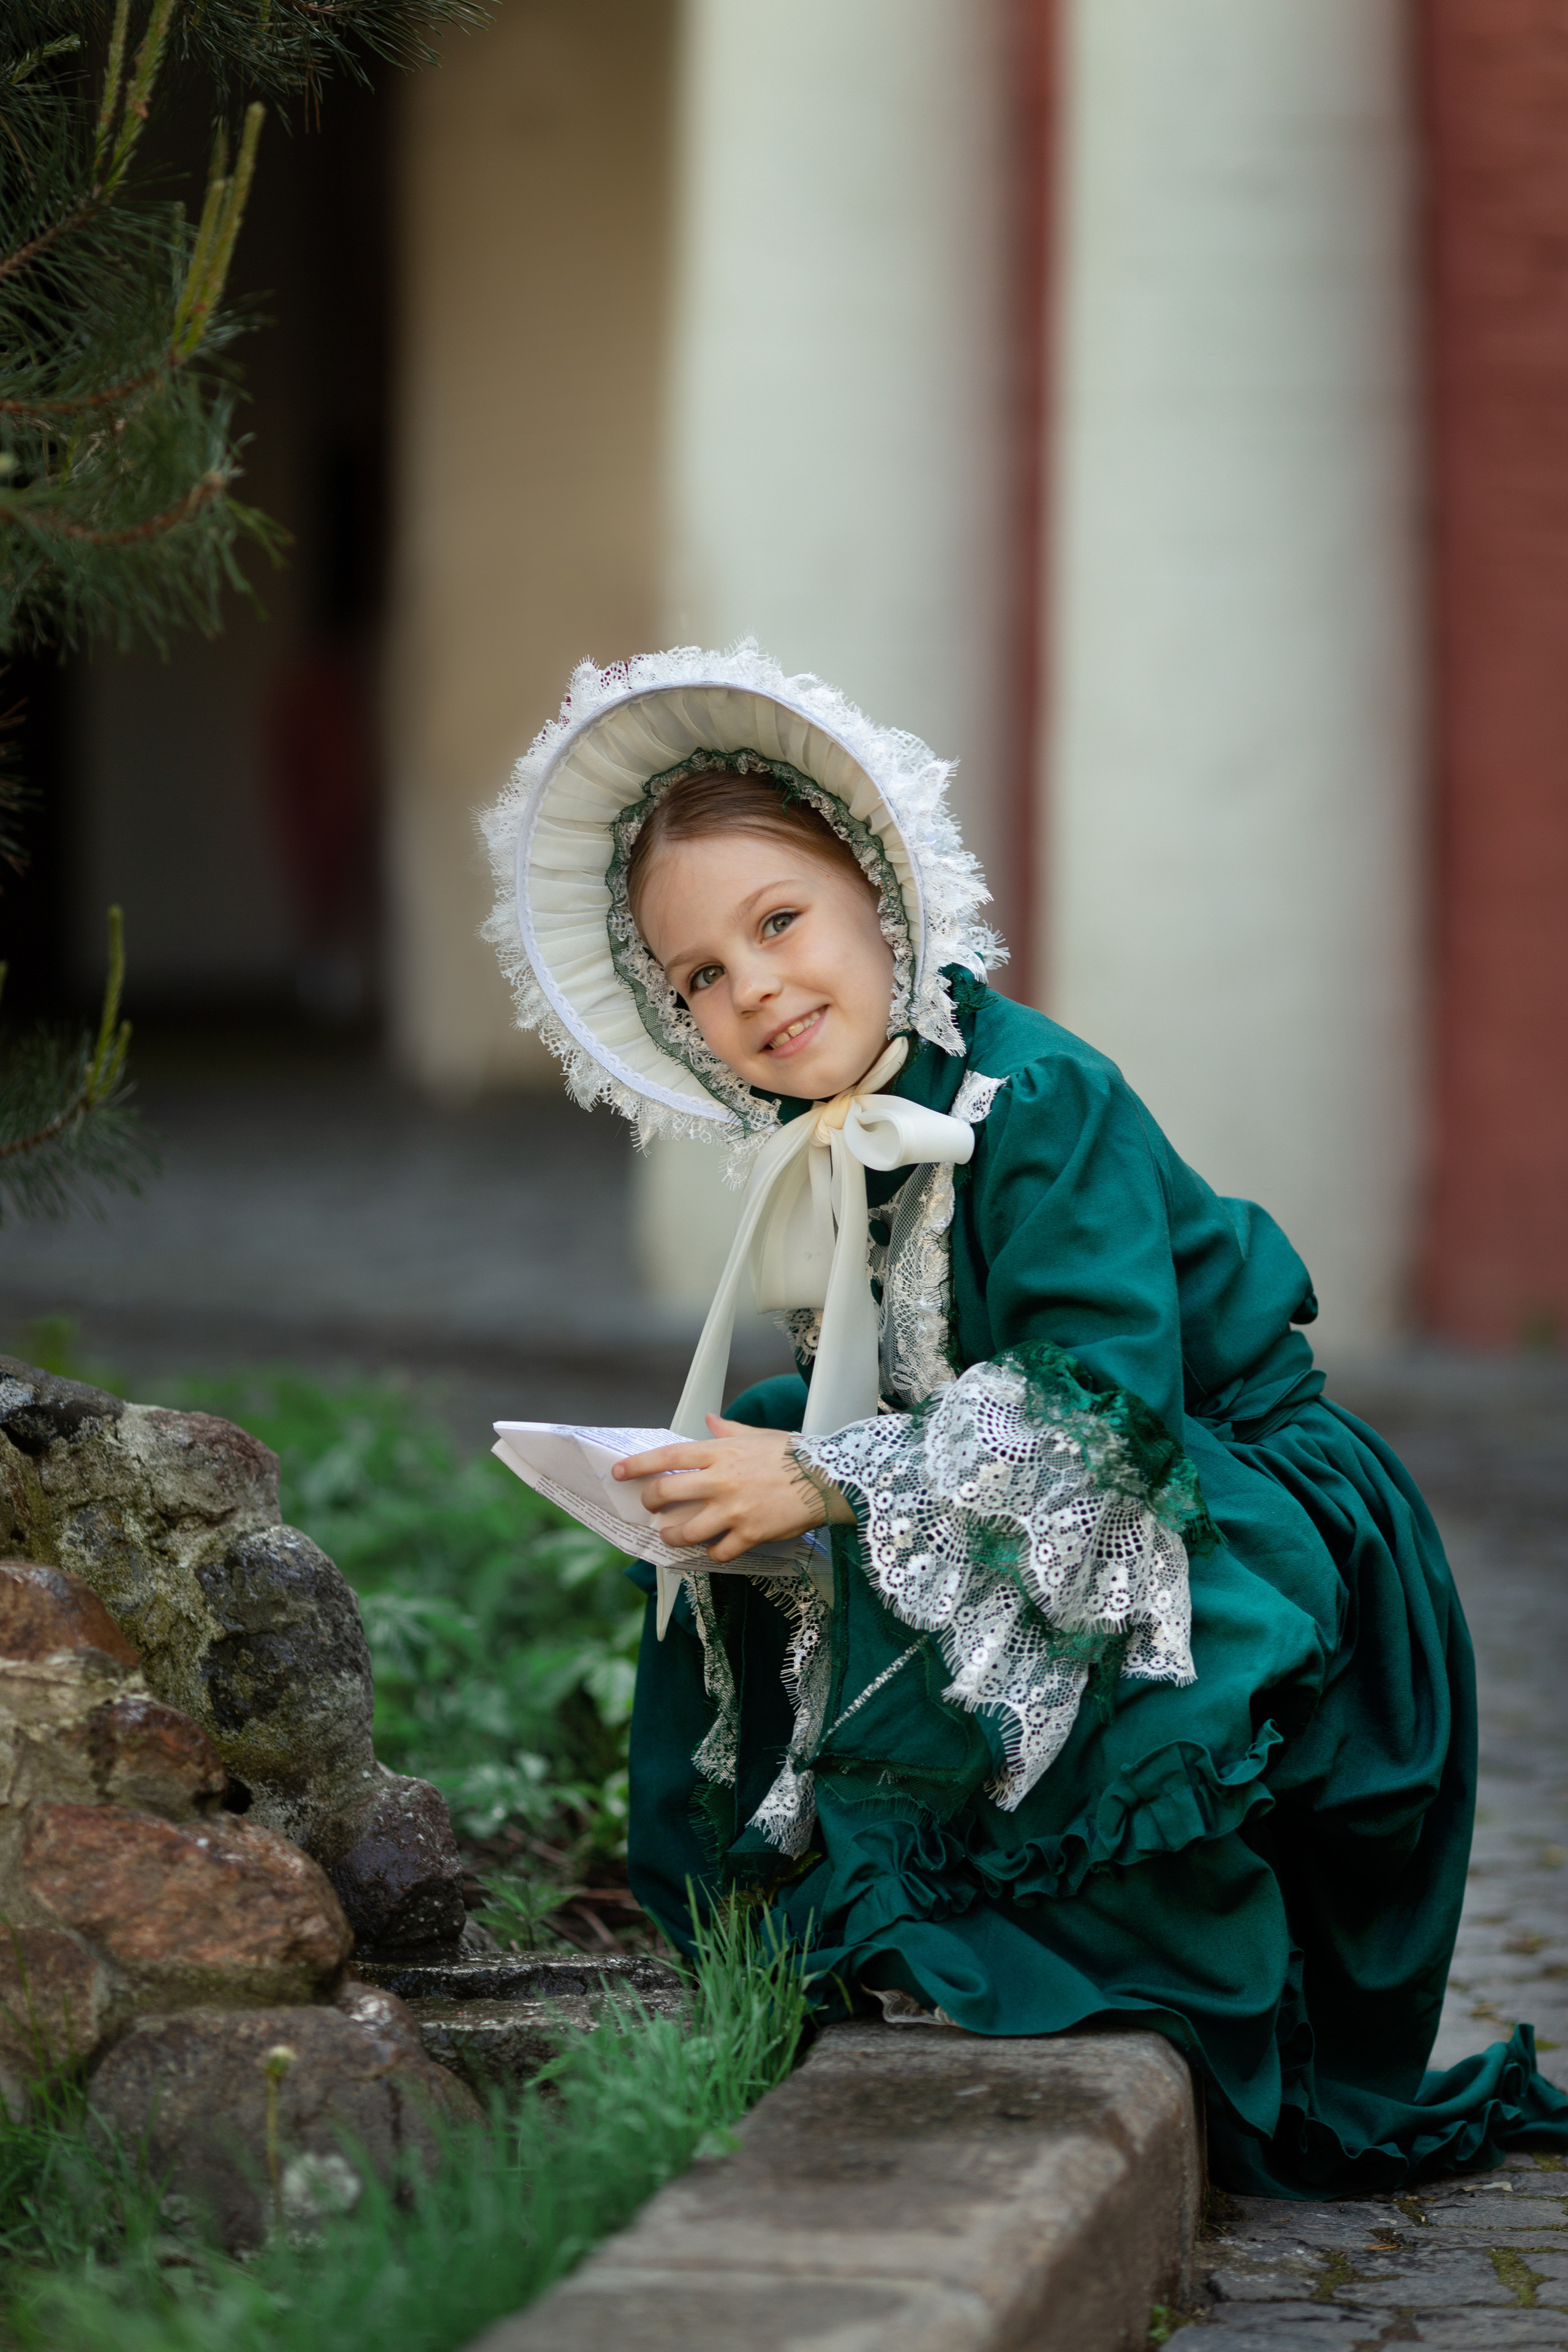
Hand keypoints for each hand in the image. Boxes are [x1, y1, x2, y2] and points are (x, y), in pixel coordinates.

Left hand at [612, 1415, 852, 1563]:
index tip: (620, 1473)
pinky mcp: (749, 1534)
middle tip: (650, 1508)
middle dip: (650, 1503)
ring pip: (686, 1530)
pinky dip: (712, 1553)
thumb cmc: (794, 1454)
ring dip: (672, 1536)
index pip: (668, 1457)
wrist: (828, 1478)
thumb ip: (729, 1430)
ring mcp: (733, 1509)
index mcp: (720, 1452)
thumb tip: (710, 1419)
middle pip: (667, 1494)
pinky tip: (714, 1548)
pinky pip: (718, 1551)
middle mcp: (721, 1480)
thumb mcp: (759, 1436)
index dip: (638, 1466)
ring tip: (671, 1536)